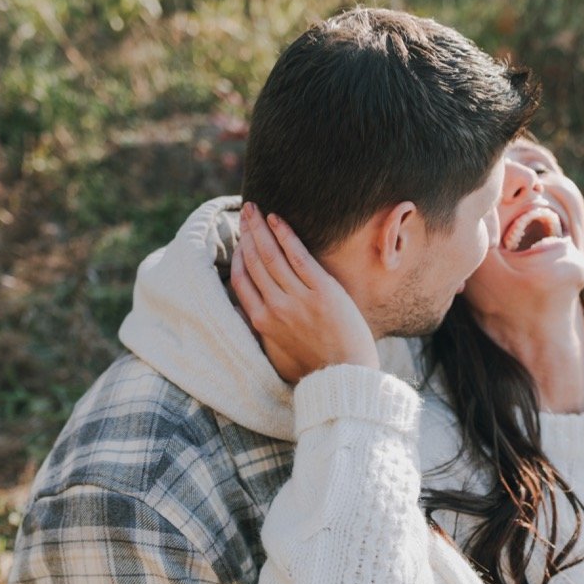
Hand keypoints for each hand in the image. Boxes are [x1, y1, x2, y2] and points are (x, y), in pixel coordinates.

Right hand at [225, 204, 378, 383]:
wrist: (344, 375)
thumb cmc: (312, 367)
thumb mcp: (275, 352)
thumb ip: (259, 330)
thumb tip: (244, 311)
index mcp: (260, 322)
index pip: (241, 281)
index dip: (239, 256)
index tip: (241, 240)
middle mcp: (274, 308)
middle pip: (254, 262)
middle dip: (248, 233)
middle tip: (246, 212)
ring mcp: (297, 298)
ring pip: (271, 255)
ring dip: (261, 228)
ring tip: (256, 209)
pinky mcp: (321, 291)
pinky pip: (298, 256)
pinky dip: (285, 235)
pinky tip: (278, 220)